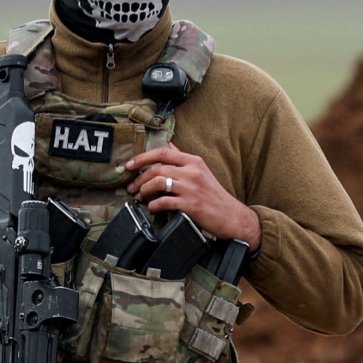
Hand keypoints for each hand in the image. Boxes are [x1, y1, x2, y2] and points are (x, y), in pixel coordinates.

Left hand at [122, 147, 260, 247]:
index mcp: (194, 161)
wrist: (232, 216)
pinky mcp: (191, 205)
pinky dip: (154, 205)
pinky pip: (164, 202)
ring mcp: (191, 188)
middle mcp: (192, 172)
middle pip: (157, 168)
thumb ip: (183, 160)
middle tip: (132, 187)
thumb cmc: (214, 196)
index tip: (130, 165)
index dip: (142, 157)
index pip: (163, 152)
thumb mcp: (201, 171)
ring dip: (144, 190)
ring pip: (158, 182)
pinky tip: (153, 208)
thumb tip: (168, 147)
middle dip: (139, 178)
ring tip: (140, 197)